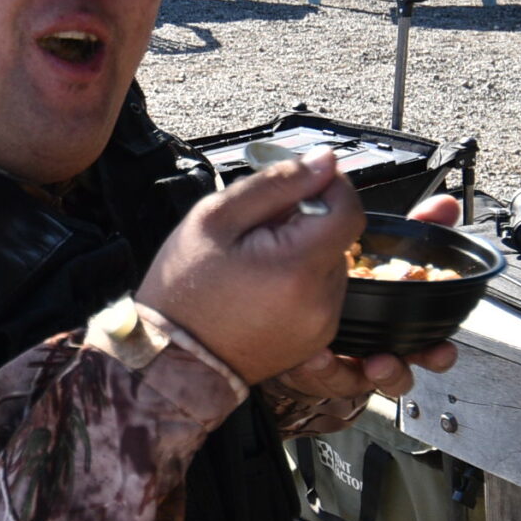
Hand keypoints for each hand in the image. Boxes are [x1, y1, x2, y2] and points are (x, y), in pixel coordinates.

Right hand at [139, 151, 362, 385]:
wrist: (172, 359)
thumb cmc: (184, 288)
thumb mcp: (216, 218)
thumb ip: (276, 184)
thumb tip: (324, 161)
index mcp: (298, 267)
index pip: (349, 209)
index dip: (329, 187)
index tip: (297, 185)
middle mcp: (321, 300)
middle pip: (338, 236)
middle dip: (306, 221)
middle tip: (257, 229)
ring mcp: (322, 325)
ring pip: (330, 263)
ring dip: (303, 250)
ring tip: (255, 261)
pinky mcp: (316, 339)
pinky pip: (321, 293)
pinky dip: (300, 280)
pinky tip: (262, 285)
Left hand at [272, 193, 464, 401]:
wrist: (301, 294)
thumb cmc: (356, 274)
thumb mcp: (386, 246)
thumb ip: (420, 227)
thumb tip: (447, 205)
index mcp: (400, 326)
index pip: (428, 346)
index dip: (439, 351)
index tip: (441, 348)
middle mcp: (376, 349)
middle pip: (397, 373)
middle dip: (396, 372)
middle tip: (383, 362)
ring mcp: (345, 361)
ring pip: (357, 381)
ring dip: (344, 372)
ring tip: (336, 358)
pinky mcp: (316, 367)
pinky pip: (318, 375)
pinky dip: (317, 366)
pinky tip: (311, 354)